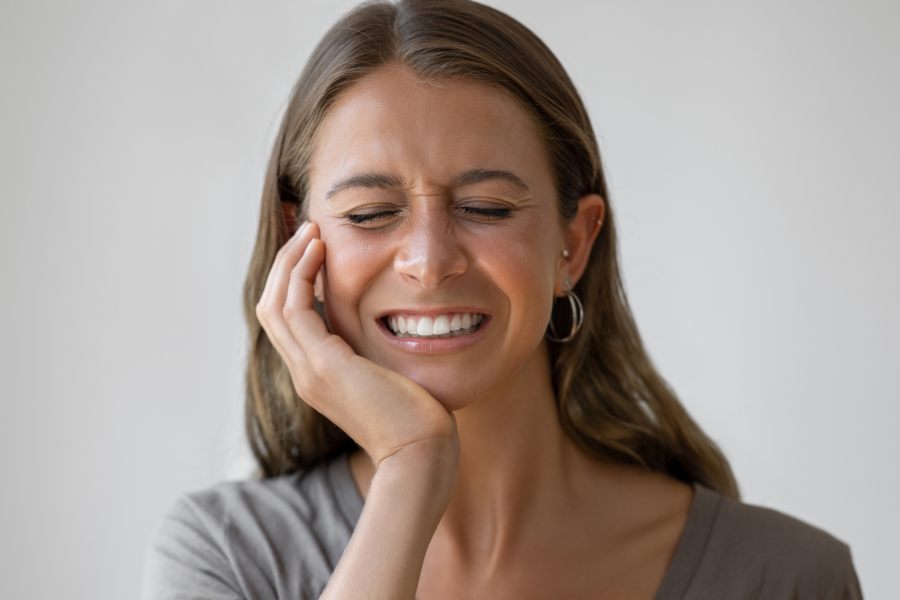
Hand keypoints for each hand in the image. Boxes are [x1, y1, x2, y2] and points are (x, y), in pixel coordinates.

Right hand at [255, 222, 457, 467]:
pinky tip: (321, 250)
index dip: (294, 282)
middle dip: (285, 265)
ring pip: (275, 303)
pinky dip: (302, 274)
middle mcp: (304, 373)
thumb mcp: (393, 378)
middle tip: (306, 230)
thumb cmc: (419, 420)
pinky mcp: (323, 366)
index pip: (289, 321)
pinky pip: (295, 308)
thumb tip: (399, 326)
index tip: (315, 249)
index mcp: (318, 376)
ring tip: (311, 232)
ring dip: (290, 262)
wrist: (422, 454)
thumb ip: (380, 354)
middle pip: (272, 307)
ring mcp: (308, 371)